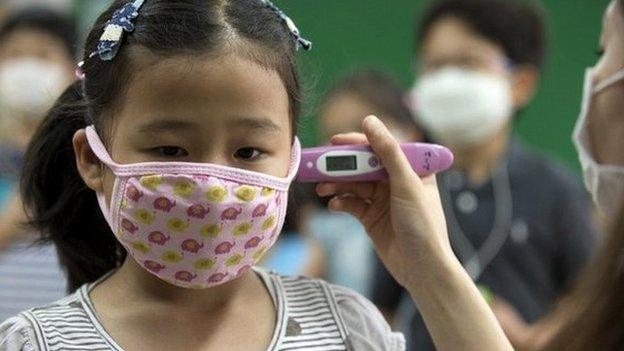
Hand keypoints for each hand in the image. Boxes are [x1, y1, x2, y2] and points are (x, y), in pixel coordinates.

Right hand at [316, 115, 452, 287]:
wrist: (422, 268)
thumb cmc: (423, 225)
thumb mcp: (406, 184)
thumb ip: (388, 152)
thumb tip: (370, 121)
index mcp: (412, 168)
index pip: (381, 147)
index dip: (358, 142)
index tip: (335, 141)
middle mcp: (396, 181)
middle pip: (363, 165)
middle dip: (341, 166)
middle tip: (320, 164)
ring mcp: (382, 199)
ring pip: (353, 184)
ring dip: (337, 184)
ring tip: (322, 188)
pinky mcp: (371, 217)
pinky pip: (351, 203)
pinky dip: (341, 202)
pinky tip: (334, 205)